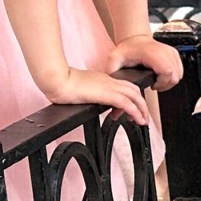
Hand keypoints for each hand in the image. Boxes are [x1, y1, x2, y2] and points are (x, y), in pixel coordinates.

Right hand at [39, 65, 153, 125]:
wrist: (56, 79)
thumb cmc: (60, 84)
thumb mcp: (77, 88)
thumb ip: (86, 93)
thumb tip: (84, 100)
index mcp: (102, 79)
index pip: (123, 86)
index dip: (130, 98)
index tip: (128, 111)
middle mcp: (109, 81)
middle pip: (133, 90)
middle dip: (141, 104)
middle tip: (142, 117)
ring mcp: (109, 86)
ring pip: (135, 96)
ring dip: (142, 109)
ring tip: (143, 121)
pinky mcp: (107, 94)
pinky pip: (127, 103)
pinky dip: (136, 112)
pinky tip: (137, 120)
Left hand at [109, 34, 184, 92]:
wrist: (134, 38)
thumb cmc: (128, 49)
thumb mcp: (115, 59)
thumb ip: (113, 71)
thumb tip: (114, 84)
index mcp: (153, 54)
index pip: (167, 73)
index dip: (162, 84)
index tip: (153, 85)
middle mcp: (165, 52)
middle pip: (175, 76)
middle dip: (166, 85)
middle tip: (155, 85)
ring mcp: (171, 52)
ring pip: (179, 74)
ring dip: (169, 81)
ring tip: (158, 81)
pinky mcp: (175, 54)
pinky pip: (180, 70)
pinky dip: (173, 76)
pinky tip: (162, 76)